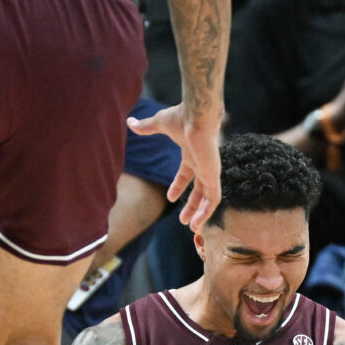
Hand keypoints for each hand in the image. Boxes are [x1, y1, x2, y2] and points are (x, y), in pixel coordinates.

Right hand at [128, 103, 222, 231]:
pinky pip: (214, 200)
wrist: (196, 117)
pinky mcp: (214, 176)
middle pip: (199, 190)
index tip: (170, 198)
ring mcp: (209, 171)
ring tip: (192, 228)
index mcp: (192, 154)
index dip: (178, 186)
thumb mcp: (159, 124)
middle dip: (192, 205)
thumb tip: (130, 121)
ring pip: (208, 198)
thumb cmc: (180, 118)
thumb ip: (145, 127)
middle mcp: (202, 164)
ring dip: (200, 213)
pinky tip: (198, 223)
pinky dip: (207, 212)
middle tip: (184, 221)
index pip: (187, 174)